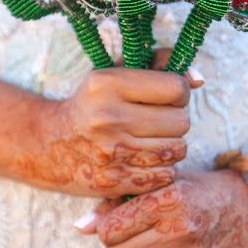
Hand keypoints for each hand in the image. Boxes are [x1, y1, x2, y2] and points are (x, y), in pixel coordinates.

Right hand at [25, 66, 193, 197]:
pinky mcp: (115, 181)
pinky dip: (161, 169)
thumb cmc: (90, 105)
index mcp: (109, 84)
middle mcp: (109, 117)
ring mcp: (112, 152)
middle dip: (176, 121)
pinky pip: (165, 175)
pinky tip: (143, 160)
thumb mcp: (114, 74)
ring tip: (151, 140)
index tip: (166, 97)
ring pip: (177, 150)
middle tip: (159, 121)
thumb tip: (199, 79)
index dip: (179, 93)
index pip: (176, 88)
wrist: (47, 145)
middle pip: (182, 122)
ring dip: (171, 146)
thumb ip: (157, 65)